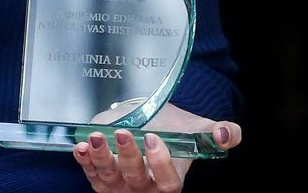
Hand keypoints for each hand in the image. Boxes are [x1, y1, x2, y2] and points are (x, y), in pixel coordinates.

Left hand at [72, 106, 241, 191]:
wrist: (144, 122)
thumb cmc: (171, 129)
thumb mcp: (196, 129)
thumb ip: (219, 132)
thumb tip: (227, 134)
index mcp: (170, 180)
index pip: (168, 183)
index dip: (160, 164)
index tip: (153, 139)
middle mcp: (145, 187)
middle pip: (136, 179)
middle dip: (129, 157)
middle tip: (124, 133)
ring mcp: (120, 186)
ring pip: (110, 178)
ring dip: (101, 158)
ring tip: (96, 138)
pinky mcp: (100, 179)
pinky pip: (90, 174)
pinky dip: (84, 161)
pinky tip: (80, 147)